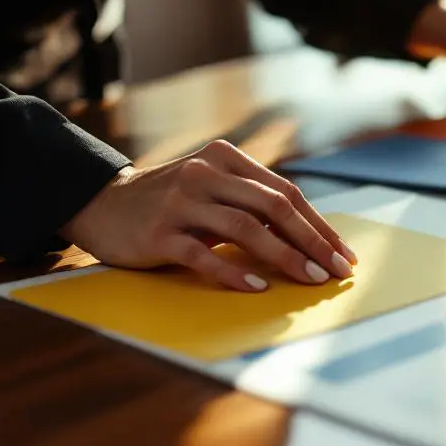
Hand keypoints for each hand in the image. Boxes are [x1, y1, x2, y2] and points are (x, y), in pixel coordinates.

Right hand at [60, 140, 357, 292]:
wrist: (102, 205)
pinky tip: (258, 286)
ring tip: (310, 278)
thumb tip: (312, 237)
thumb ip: (253, 202)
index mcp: (226, 159)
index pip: (286, 193)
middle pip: (273, 207)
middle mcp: (205, 174)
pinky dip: (234, 272)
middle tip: (336, 270)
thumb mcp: (214, 189)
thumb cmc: (173, 203)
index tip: (343, 253)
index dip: (319, 225)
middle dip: (312, 241)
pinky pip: (203, 255)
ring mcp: (181, 202)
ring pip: (245, 229)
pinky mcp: (159, 233)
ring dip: (284, 256)